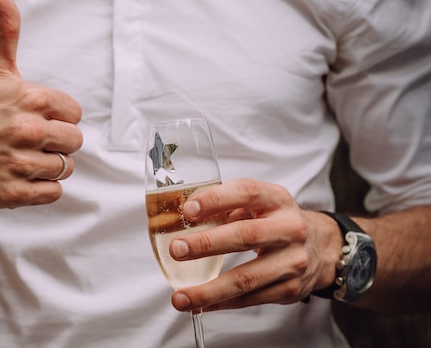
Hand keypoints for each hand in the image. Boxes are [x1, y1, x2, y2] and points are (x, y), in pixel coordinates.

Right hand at [0, 0, 82, 208]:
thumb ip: (6, 30)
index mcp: (31, 100)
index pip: (75, 113)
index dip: (59, 116)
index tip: (38, 116)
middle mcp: (28, 132)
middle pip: (75, 142)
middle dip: (58, 141)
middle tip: (32, 138)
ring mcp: (20, 165)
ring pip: (66, 167)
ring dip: (50, 164)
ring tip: (25, 156)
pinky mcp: (15, 194)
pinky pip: (54, 192)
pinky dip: (42, 187)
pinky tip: (22, 174)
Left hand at [168, 178, 340, 310]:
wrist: (321, 247)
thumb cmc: (276, 221)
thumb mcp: (259, 203)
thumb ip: (227, 206)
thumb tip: (182, 218)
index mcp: (277, 199)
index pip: (246, 192)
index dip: (216, 200)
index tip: (188, 210)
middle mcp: (289, 228)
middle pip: (245, 236)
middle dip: (206, 244)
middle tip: (177, 250)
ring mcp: (292, 261)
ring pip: (246, 278)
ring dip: (208, 290)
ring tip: (180, 297)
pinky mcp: (291, 289)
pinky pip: (250, 299)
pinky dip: (221, 303)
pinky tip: (199, 305)